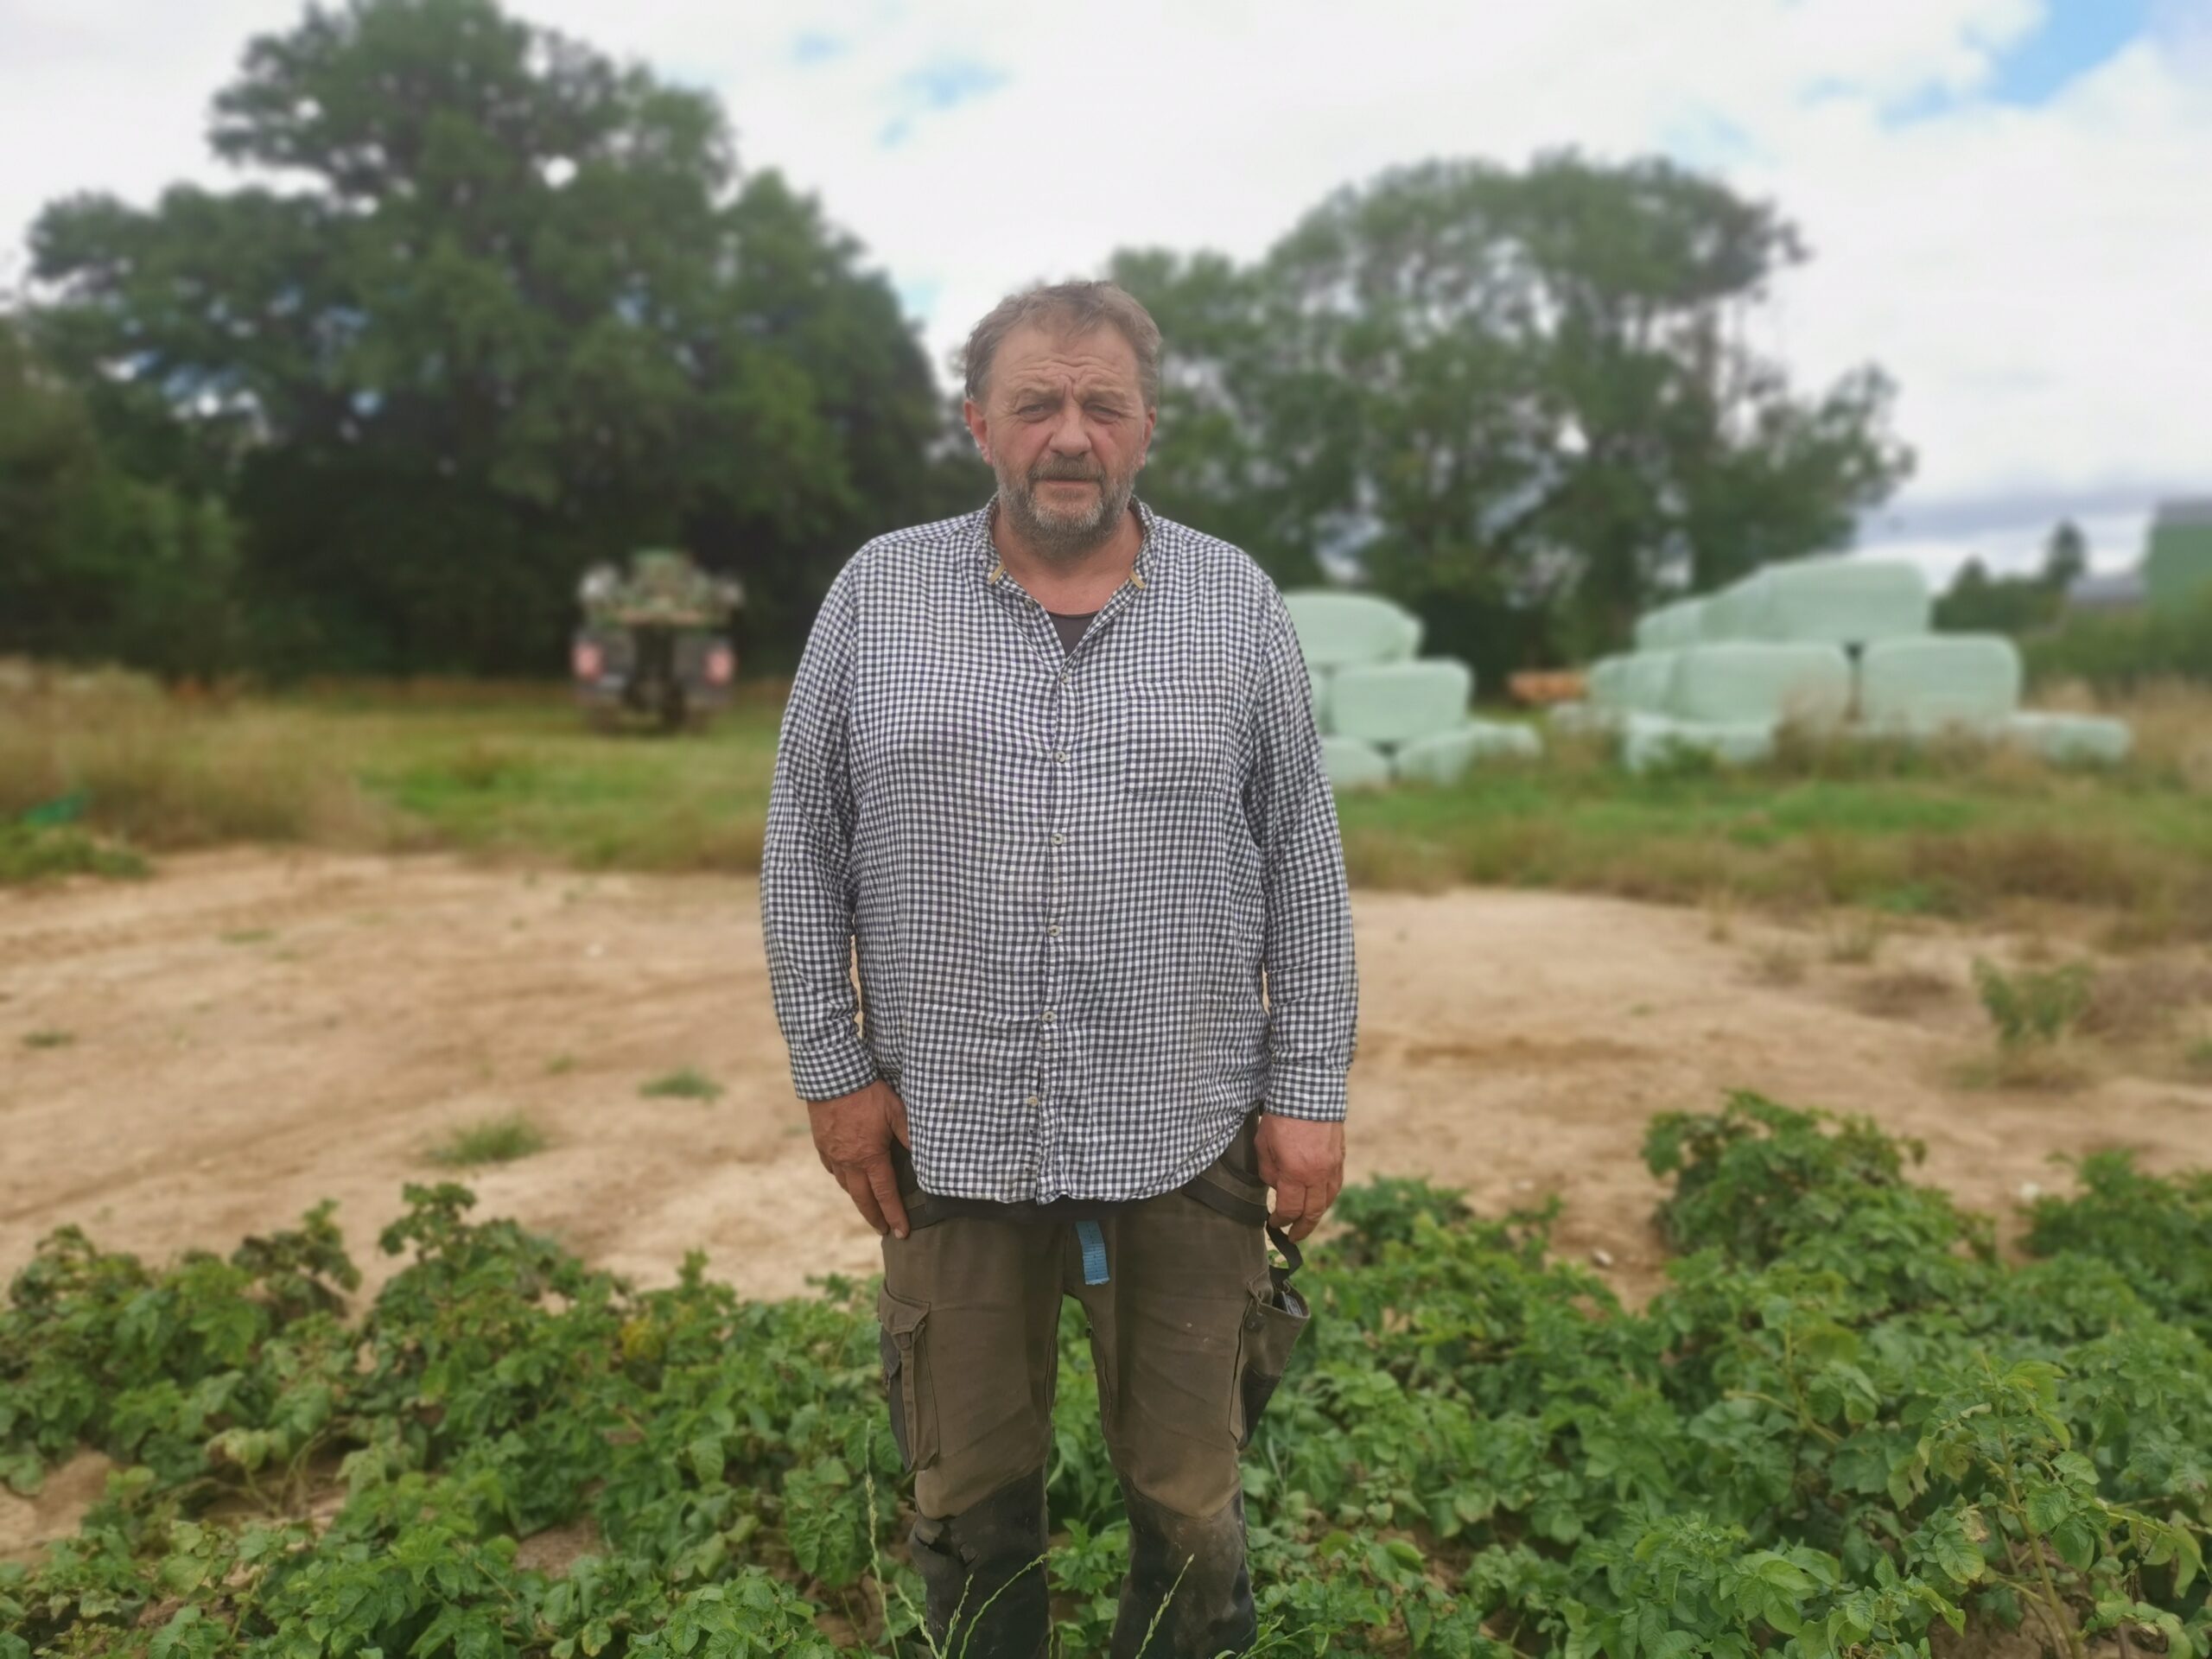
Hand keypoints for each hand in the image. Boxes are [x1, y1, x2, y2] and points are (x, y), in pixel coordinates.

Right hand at [808, 1080, 912, 1238]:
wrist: (832, 1077)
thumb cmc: (868, 1093)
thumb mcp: (896, 1111)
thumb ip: (910, 1134)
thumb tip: (926, 1154)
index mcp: (870, 1157)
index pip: (885, 1194)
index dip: (894, 1215)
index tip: (901, 1232)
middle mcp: (849, 1162)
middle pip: (862, 1198)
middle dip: (874, 1217)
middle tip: (883, 1230)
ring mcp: (832, 1154)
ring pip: (845, 1184)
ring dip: (858, 1198)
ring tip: (868, 1205)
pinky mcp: (821, 1144)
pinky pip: (832, 1168)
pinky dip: (842, 1177)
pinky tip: (847, 1176)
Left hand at [1255, 1113, 1344, 1242]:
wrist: (1308, 1091)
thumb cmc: (1281, 1117)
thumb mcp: (1263, 1145)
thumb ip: (1268, 1171)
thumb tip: (1276, 1186)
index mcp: (1295, 1173)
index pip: (1290, 1209)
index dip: (1280, 1220)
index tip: (1273, 1223)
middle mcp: (1318, 1174)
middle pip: (1313, 1212)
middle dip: (1302, 1228)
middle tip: (1293, 1237)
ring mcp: (1333, 1166)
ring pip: (1328, 1201)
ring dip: (1317, 1215)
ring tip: (1307, 1223)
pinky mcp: (1340, 1156)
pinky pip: (1336, 1185)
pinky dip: (1328, 1197)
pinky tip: (1320, 1200)